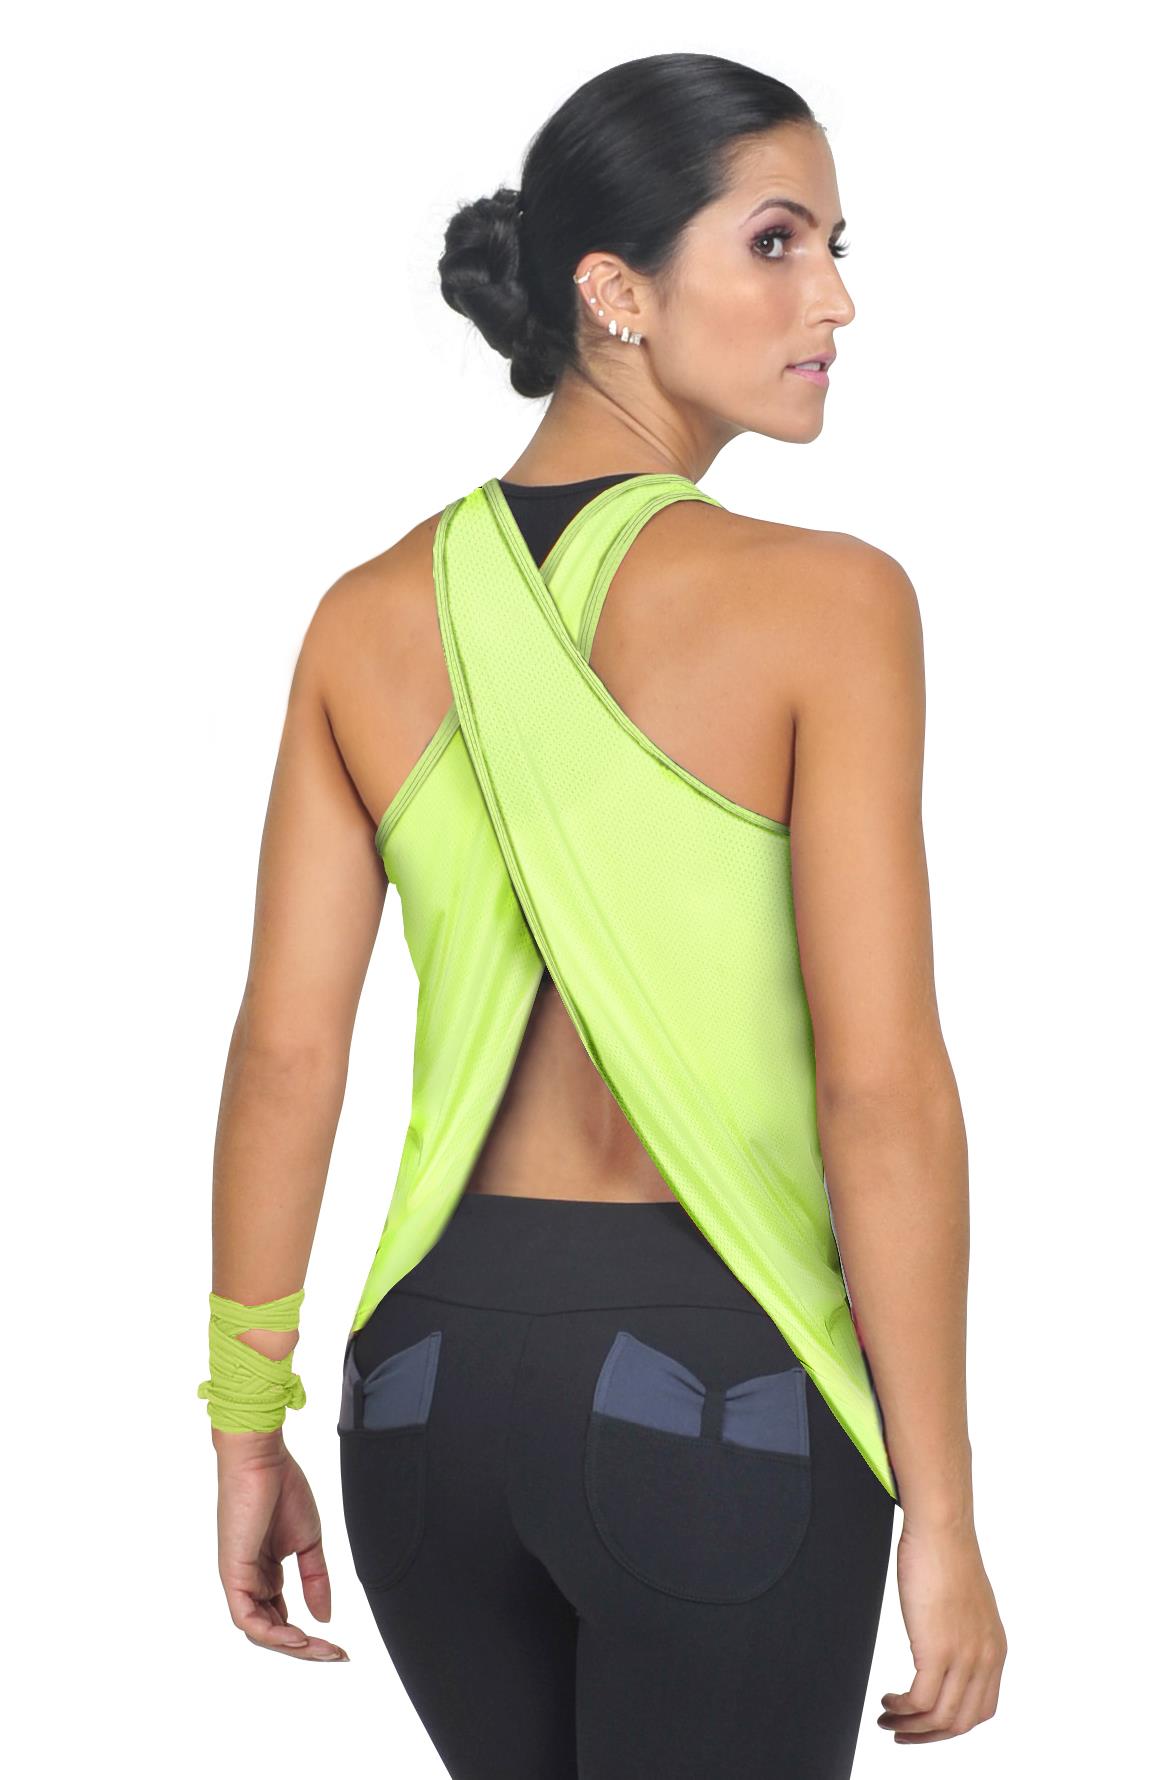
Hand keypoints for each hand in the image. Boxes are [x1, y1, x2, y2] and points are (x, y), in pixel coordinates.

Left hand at [211, 1428, 348, 1660]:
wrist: (262, 1459)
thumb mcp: (309, 1542)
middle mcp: (250, 1582)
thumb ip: (316, 1580)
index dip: (309, 1639)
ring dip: (291, 1646)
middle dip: (305, 1649)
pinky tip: (298, 1636)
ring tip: (320, 1649)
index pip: (282, 1620)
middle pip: (273, 1631)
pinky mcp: (233, 1574)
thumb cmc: (282, 1489)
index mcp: (265, 1574)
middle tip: (336, 1655)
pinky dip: (271, 1633)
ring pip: (260, 1631)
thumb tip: (324, 1617)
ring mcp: (239, 1580)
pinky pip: (246, 1618)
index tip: (339, 1648)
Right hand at [878, 1516, 1006, 1741]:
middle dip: (928, 1736)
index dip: (952, 1725)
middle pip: (961, 1722)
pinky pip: (921, 1701)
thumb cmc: (946, 1555)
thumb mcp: (966, 1605)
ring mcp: (964, 1657)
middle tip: (901, 1733)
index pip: (981, 1710)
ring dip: (910, 1726)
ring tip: (886, 1718)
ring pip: (940, 1718)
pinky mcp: (938, 1650)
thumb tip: (942, 1644)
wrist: (942, 1529)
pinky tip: (887, 1700)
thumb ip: (963, 1633)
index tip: (926, 1724)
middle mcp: (985, 1659)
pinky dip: (902, 1708)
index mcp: (994, 1650)